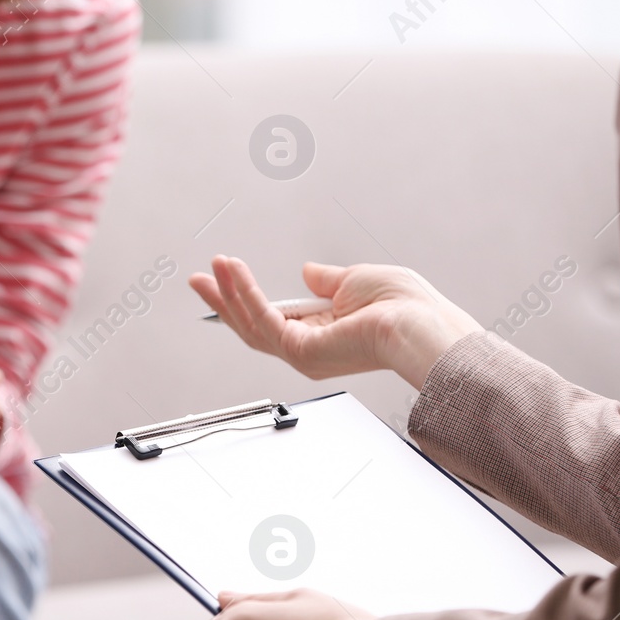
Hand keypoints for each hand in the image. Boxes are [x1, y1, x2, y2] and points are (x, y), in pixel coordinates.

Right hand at [189, 255, 482, 387]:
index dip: (247, 298)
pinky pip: (263, 319)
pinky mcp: (300, 350)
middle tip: (200, 278)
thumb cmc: (403, 305)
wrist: (419, 323)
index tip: (227, 275)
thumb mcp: (356, 279)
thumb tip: (309, 271)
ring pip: (252, 324)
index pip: (273, 319)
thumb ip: (327, 279)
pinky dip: (245, 293)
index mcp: (323, 333)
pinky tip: (234, 272)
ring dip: (230, 292)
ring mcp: (303, 354)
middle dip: (225, 300)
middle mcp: (309, 349)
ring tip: (214, 266)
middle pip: (253, 326)